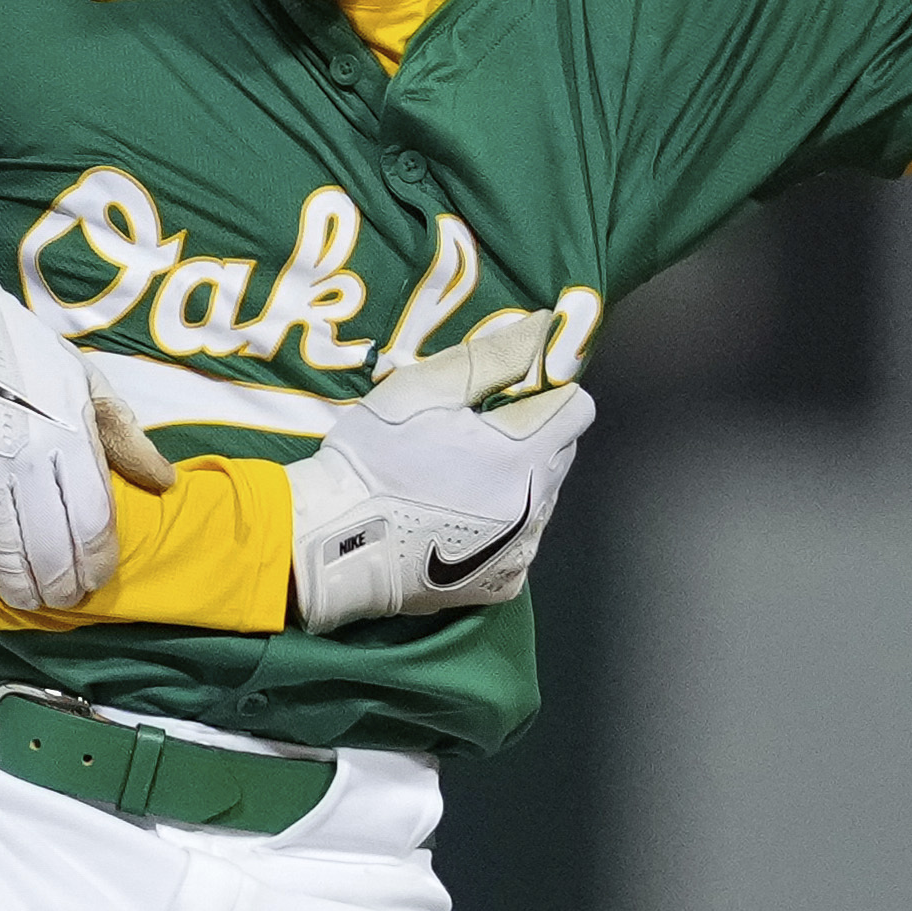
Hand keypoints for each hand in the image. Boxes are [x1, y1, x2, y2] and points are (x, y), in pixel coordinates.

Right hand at [0, 211, 145, 614]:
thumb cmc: (21, 353)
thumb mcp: (86, 382)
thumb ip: (125, 438)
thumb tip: (165, 483)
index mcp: (67, 435)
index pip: (91, 522)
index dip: (95, 563)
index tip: (94, 579)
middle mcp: (24, 456)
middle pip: (48, 547)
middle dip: (58, 585)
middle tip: (60, 599)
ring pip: (1, 550)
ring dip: (16, 586)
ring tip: (26, 597)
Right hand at [285, 357, 589, 626]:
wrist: (335, 544)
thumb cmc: (376, 459)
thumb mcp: (426, 389)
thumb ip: (494, 357)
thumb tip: (546, 327)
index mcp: (524, 453)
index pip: (576, 409)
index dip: (544, 395)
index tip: (505, 397)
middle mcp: (536, 505)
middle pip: (560, 453)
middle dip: (530, 436)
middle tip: (471, 437)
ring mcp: (522, 549)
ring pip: (542, 498)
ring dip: (516, 482)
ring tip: (457, 481)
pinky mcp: (501, 583)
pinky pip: (519, 542)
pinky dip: (500, 528)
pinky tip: (457, 521)